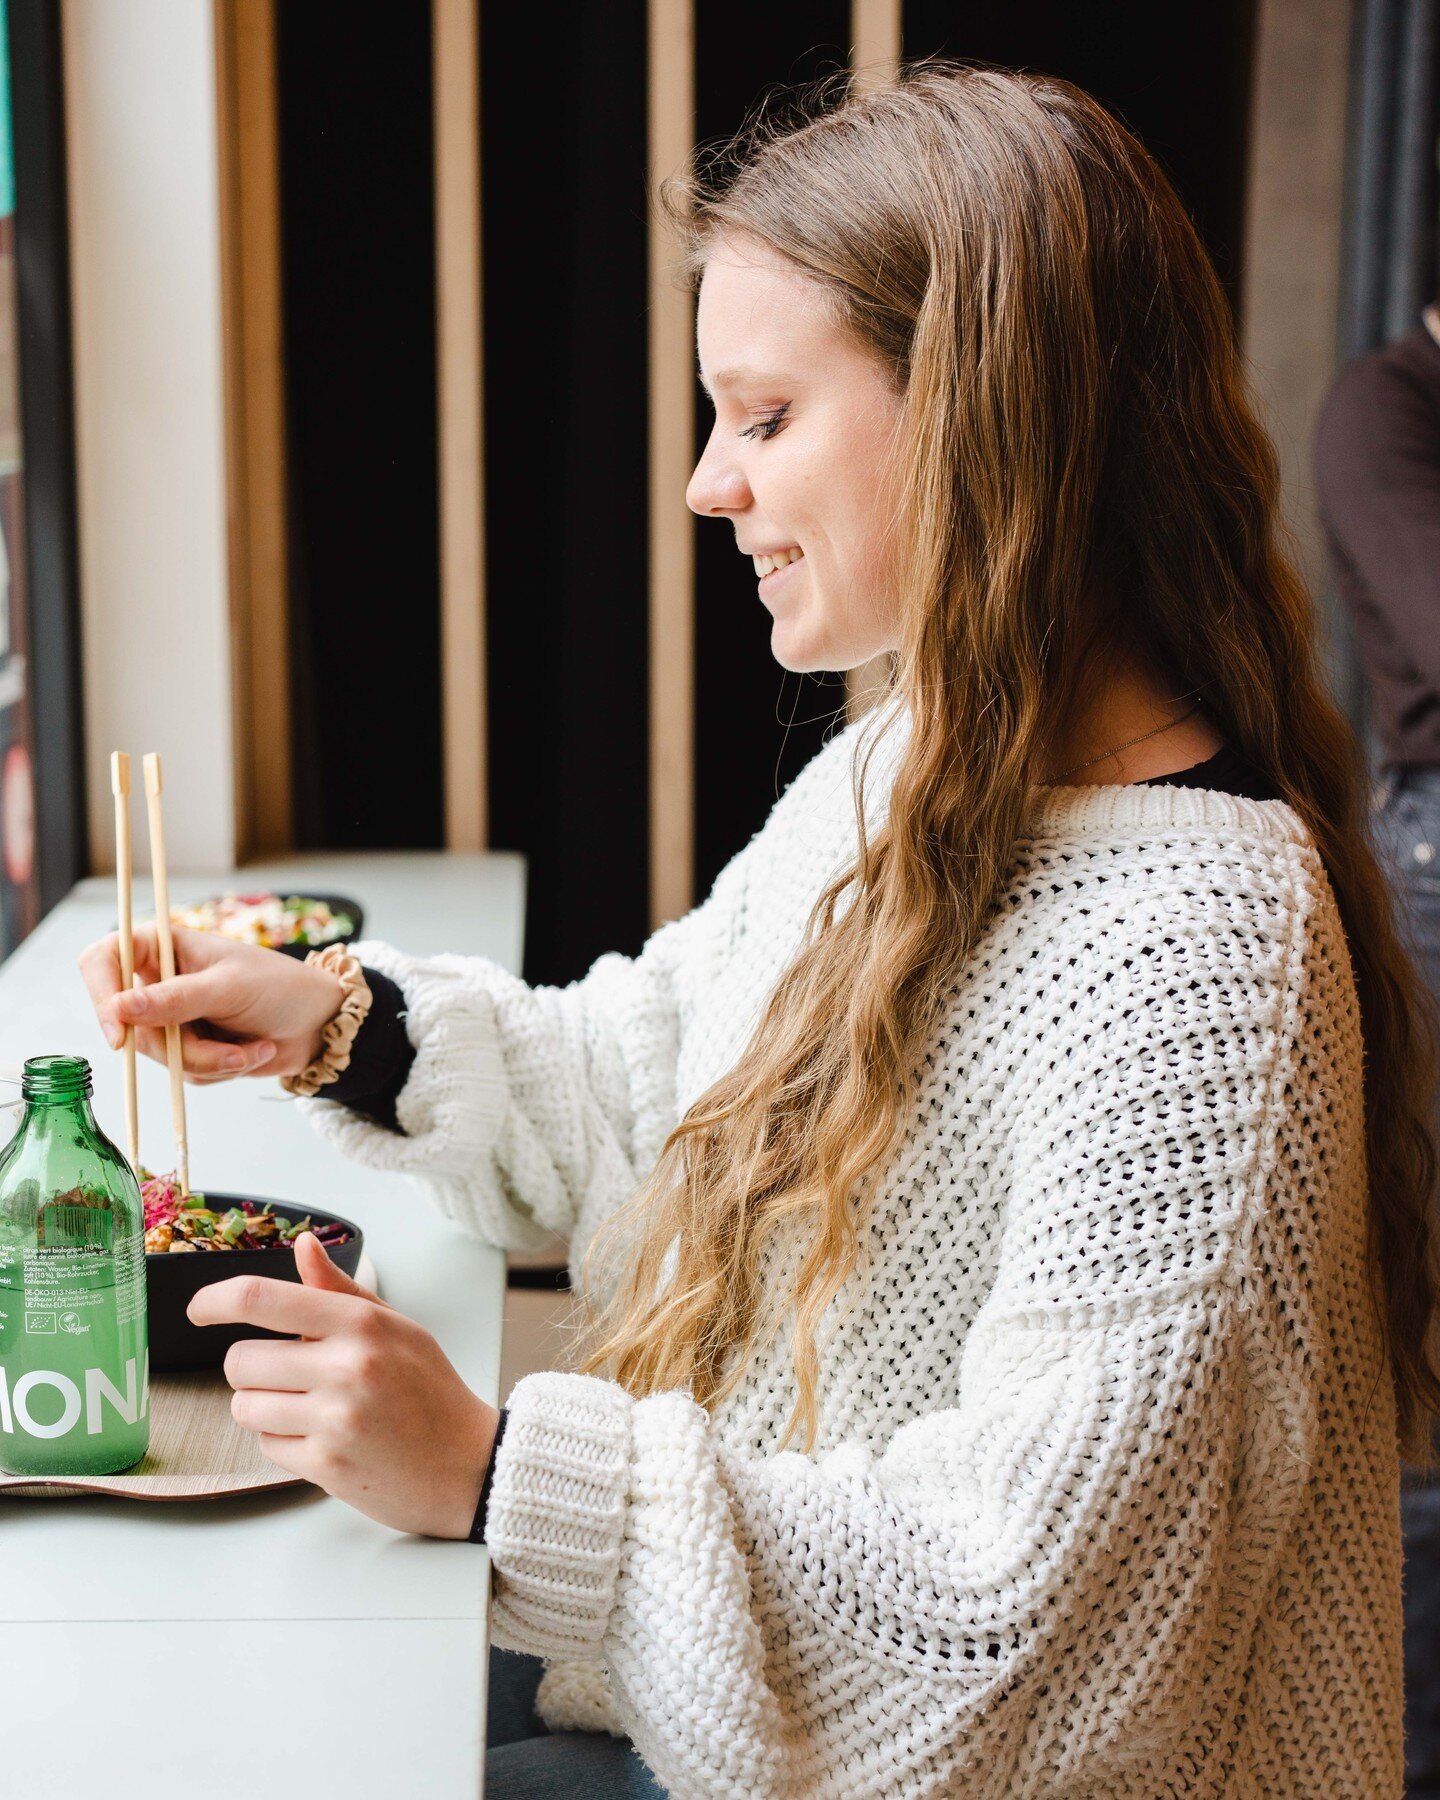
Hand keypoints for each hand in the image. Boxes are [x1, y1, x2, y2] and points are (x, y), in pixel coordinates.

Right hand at [77, 923, 345, 1082]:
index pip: (104, 960)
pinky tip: (252, 1052)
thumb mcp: (229, 988)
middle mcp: (161, 981)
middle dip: (182, 1046)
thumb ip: (174, 999)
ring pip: (160, 1056)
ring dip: (209, 1061)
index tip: (120, 1036)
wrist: (321, 1023)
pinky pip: (184, 1073)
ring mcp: (173, 1018)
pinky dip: (220, 1069)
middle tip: (226, 1049)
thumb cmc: (282, 987)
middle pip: (131, 1024)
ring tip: (252, 1047)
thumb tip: (118, 1008)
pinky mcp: (189, 1049)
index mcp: (163, 946)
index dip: (101, 996)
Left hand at [191, 1231, 500, 1538]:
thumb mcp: (396, 1327)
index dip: (215, 1300)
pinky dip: (282, 1441)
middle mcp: (345, 1367)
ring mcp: (334, 1419)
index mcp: (360, 1324)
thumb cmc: (430, 1390)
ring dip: (262, 1406)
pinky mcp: (325, 1465)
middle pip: (239, 1360)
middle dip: (252, 1368)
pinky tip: (321, 1437)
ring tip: (308, 1408)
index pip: (262, 1298)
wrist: (469, 1465)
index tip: (197, 1310)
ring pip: (244, 1405)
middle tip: (289, 1375)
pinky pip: (265, 1444)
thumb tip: (302, 1245)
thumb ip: (339, 1291)